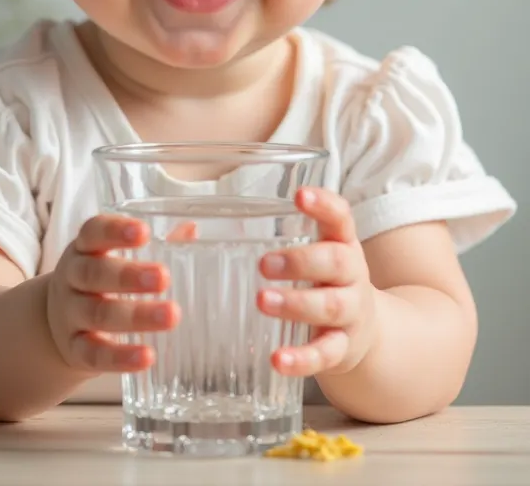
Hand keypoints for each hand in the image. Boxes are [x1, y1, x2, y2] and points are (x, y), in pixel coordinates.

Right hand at [46, 214, 180, 375]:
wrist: (52, 323)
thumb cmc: (98, 280)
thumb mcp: (112, 256)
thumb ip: (154, 243)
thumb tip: (192, 230)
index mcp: (84, 248)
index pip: (93, 232)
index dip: (115, 231)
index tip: (144, 232)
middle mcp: (72, 279)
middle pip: (94, 274)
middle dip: (129, 276)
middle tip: (164, 277)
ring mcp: (70, 316)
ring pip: (98, 314)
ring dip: (136, 316)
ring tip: (171, 316)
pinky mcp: (74, 350)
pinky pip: (94, 354)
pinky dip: (120, 357)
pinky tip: (147, 357)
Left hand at [257, 188, 375, 377]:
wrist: (367, 333)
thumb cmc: (321, 281)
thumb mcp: (309, 253)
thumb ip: (263, 238)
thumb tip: (188, 229)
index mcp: (341, 243)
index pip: (340, 216)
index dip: (324, 204)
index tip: (299, 196)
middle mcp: (351, 274)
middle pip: (336, 261)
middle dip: (301, 261)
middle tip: (263, 264)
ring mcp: (352, 312)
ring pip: (330, 306)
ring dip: (296, 304)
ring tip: (262, 301)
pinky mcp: (344, 349)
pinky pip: (326, 354)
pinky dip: (302, 359)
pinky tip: (277, 359)